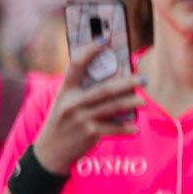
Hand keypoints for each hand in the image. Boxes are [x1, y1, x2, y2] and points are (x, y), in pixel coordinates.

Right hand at [32, 43, 144, 174]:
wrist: (49, 153)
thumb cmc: (63, 123)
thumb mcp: (65, 104)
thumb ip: (83, 92)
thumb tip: (115, 80)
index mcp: (65, 92)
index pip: (76, 66)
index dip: (90, 51)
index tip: (105, 40)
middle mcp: (72, 103)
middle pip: (105, 89)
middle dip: (127, 83)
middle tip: (143, 79)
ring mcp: (81, 119)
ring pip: (113, 107)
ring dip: (131, 103)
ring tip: (143, 101)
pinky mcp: (90, 134)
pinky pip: (114, 128)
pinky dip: (126, 128)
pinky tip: (135, 127)